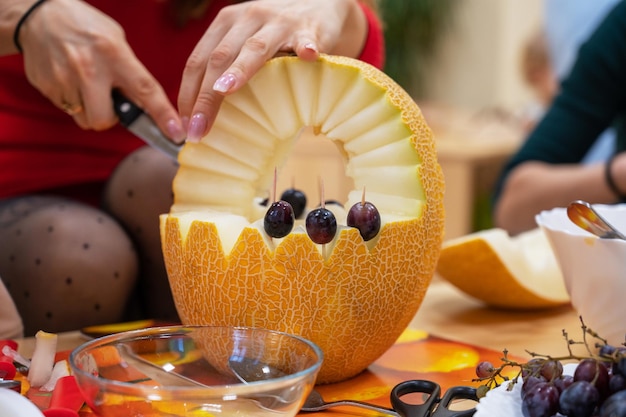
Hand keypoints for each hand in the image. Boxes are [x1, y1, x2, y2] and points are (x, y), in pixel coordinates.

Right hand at [18, 0, 185, 141]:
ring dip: (91, 110)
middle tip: (108, 100)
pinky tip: (71, 80)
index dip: (163, 116)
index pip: (145, 91)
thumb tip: (148, 109)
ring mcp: (64, 79)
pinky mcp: (46, 87)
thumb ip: (132, 74)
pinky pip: (67, 110)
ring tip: (87, 86)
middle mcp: (88, 68)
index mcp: (113, 54)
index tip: (177, 135)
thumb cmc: (86, 29)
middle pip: (105, 120)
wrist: (39, 14)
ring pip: (85, 119)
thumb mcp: (117, 42)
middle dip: (110, 117)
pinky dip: (74, 101)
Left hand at [178, 0, 367, 140]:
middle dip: (205, 97)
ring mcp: (279, 23)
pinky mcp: (310, 30)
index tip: (185, 126)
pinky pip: (306, 40)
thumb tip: (206, 117)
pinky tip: (307, 56)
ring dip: (239, 70)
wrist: (321, 9)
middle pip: (220, 58)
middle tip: (198, 129)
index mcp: (226, 23)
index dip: (188, 93)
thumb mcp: (247, 44)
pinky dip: (305, 48)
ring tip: (224, 91)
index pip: (198, 60)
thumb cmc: (279, 36)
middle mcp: (248, 18)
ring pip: (255, 48)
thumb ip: (230, 68)